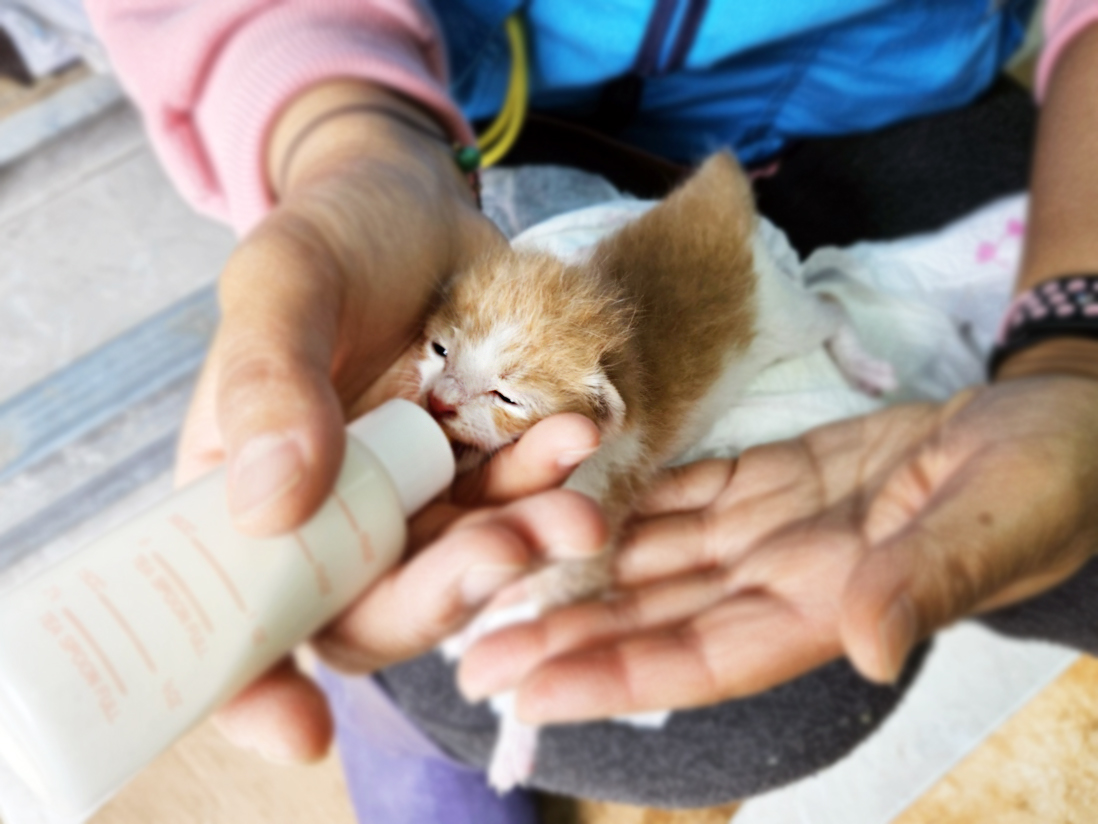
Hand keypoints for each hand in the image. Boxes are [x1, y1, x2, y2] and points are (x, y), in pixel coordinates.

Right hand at [174, 80, 579, 761]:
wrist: (415, 200)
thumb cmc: (330, 234)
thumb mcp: (283, 282)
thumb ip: (266, 381)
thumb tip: (266, 507)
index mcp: (246, 494)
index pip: (236, 616)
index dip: (255, 687)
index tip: (300, 730)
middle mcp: (331, 517)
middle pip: (370, 608)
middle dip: (439, 597)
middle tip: (503, 553)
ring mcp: (412, 501)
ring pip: (458, 563)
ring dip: (520, 546)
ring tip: (577, 502)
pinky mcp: (480, 470)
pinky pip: (515, 501)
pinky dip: (550, 482)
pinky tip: (583, 434)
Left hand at [457, 373, 1097, 722]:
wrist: (1058, 423)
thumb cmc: (1049, 476)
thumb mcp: (1001, 519)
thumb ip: (931, 580)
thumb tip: (869, 642)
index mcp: (830, 606)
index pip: (698, 657)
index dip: (610, 674)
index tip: (525, 689)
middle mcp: (782, 581)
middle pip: (651, 616)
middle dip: (559, 634)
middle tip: (461, 646)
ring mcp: (771, 532)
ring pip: (652, 561)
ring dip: (571, 572)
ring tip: (487, 581)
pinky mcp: (772, 482)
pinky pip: (681, 500)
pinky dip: (620, 505)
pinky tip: (560, 505)